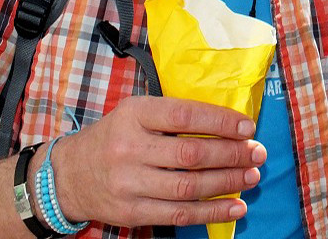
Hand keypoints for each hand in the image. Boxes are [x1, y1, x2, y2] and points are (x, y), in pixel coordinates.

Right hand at [44, 96, 265, 227]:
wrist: (70, 174)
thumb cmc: (115, 137)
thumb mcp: (136, 112)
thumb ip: (173, 115)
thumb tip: (228, 124)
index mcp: (134, 115)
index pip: (184, 115)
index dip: (220, 121)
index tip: (247, 127)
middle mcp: (130, 148)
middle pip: (191, 153)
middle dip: (231, 154)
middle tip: (257, 153)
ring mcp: (129, 183)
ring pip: (189, 186)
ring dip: (227, 183)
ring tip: (252, 177)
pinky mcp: (132, 212)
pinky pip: (179, 214)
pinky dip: (212, 212)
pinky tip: (235, 207)